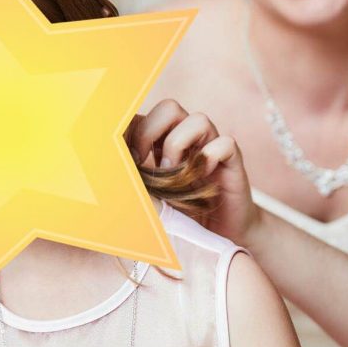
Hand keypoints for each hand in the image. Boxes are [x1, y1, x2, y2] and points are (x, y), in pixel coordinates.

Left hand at [126, 100, 260, 245]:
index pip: (145, 116)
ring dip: (179, 146)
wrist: (219, 239)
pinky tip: (203, 178)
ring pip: (198, 119)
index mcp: (163, 143)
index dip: (131, 129)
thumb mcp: (151, 200)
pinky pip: (225, 143)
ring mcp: (210, 148)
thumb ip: (137, 182)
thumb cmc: (182, 218)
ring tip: (174, 174)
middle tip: (144, 162)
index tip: (122, 157)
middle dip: (150, 132)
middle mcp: (188, 139)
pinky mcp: (232, 162)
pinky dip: (210, 157)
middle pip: (169, 108)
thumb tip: (115, 169)